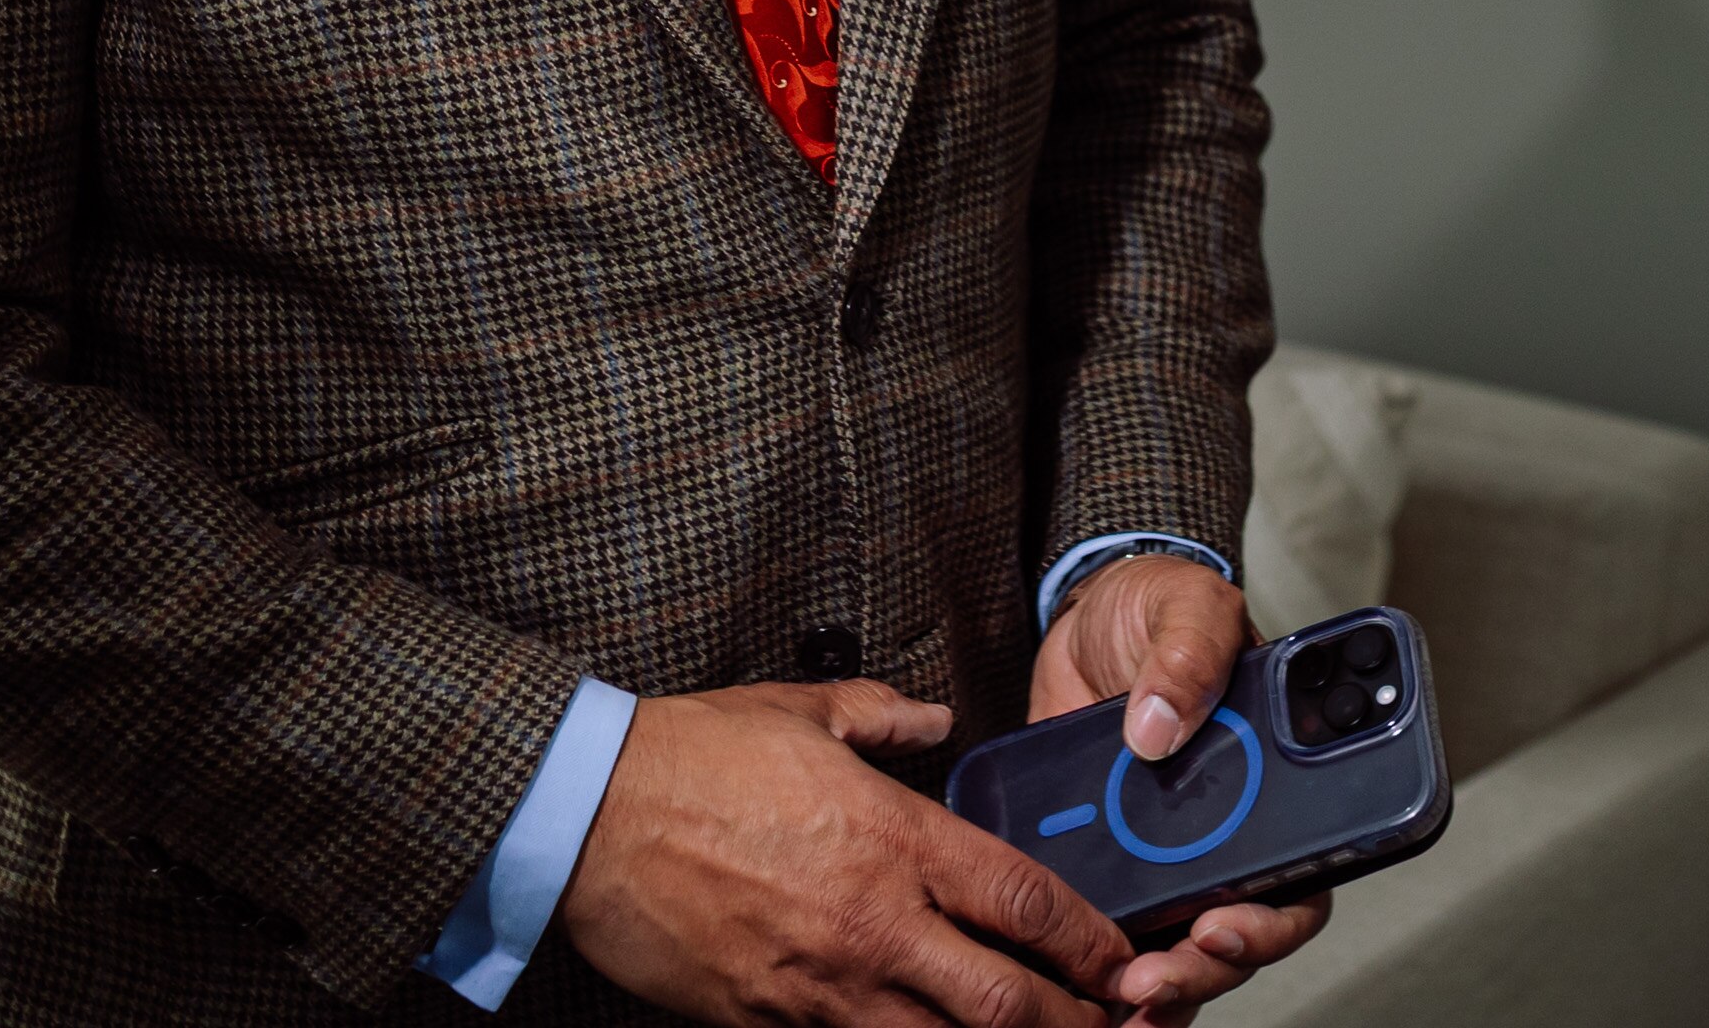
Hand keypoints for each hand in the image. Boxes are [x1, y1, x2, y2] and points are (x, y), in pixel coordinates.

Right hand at [561, 677, 1134, 1027]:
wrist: (587, 815)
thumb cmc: (691, 757)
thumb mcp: (804, 711)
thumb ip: (885, 718)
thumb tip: (933, 718)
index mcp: (895, 838)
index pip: (1023, 902)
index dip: (1088, 941)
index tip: (1122, 956)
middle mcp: (874, 923)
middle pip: (1004, 1002)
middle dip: (1071, 1023)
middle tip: (1111, 1026)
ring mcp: (822, 986)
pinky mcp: (770, 1024)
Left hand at [1027, 558, 1332, 1023]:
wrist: (1084, 618)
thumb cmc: (1156, 610)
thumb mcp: (1185, 605)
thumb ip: (1189, 652)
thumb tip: (1161, 725)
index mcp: (1273, 783)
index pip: (1300, 878)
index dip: (1274, 921)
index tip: (1224, 924)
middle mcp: (1227, 836)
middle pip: (1240, 934)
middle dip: (1205, 968)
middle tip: (1157, 975)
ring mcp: (1164, 857)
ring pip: (1178, 949)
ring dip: (1156, 983)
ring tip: (1117, 996)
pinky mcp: (1103, 862)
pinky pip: (1108, 927)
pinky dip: (1095, 962)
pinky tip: (1072, 979)